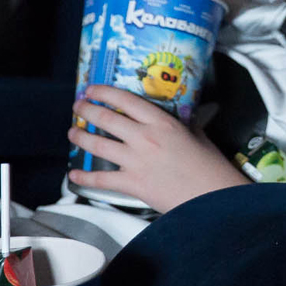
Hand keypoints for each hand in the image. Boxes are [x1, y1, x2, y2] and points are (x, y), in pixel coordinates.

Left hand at [67, 85, 249, 212]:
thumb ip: (182, 124)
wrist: (212, 196)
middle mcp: (144, 138)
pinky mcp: (133, 184)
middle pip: (106, 119)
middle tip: (78, 107)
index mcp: (161, 122)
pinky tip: (74, 175)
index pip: (125, 100)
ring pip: (98, 145)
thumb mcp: (197, 135)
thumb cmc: (210, 167)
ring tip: (73, 133)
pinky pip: (101, 180)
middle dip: (86, 110)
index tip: (93, 89)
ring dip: (81, 138)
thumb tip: (178, 118)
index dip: (104, 92)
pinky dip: (84, 178)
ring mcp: (136, 161)